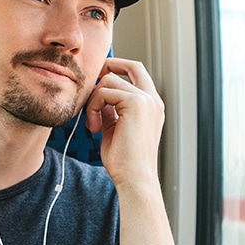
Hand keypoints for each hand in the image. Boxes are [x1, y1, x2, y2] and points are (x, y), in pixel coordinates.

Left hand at [84, 57, 164, 189]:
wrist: (134, 178)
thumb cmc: (124, 161)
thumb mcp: (116, 128)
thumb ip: (111, 110)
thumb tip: (98, 95)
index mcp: (152, 106)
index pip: (138, 73)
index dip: (119, 67)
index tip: (99, 76)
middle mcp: (153, 99)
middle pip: (131, 66)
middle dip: (107, 67)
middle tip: (90, 83)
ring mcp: (147, 100)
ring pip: (109, 81)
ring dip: (93, 101)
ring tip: (93, 124)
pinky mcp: (136, 103)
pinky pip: (104, 92)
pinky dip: (93, 107)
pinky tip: (94, 128)